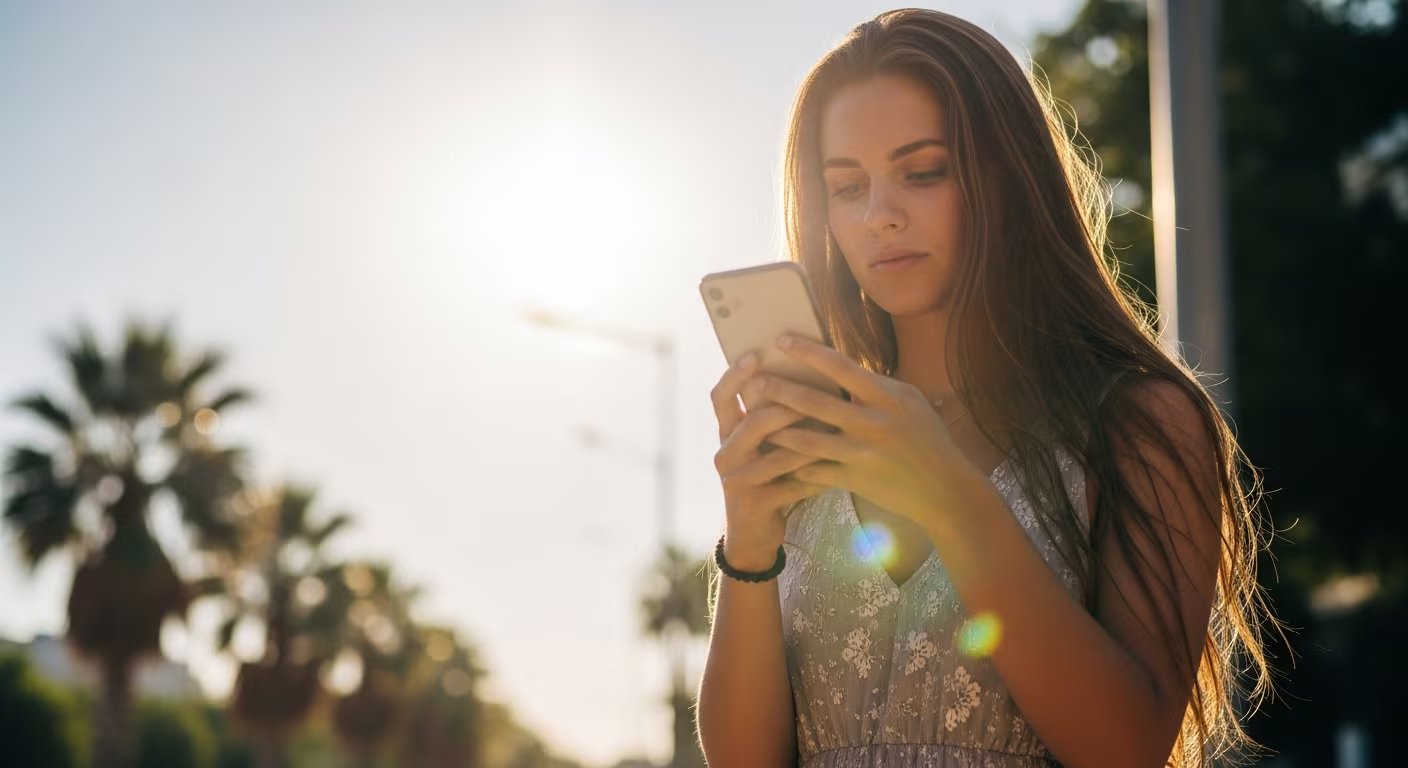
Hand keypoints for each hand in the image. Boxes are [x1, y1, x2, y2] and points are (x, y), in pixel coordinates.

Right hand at [710, 353, 828, 570]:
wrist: (753, 532)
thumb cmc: (767, 475)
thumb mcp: (762, 444)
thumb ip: (772, 414)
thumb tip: (807, 370)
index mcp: (726, 433)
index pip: (720, 397)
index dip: (734, 375)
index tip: (755, 353)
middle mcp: (726, 454)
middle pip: (749, 422)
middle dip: (782, 405)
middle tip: (812, 392)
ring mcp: (737, 480)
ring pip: (774, 454)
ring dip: (807, 441)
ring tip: (835, 427)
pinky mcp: (756, 503)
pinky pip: (791, 485)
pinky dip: (816, 475)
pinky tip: (840, 468)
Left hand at [742, 334, 973, 531]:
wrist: (946, 490)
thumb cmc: (928, 440)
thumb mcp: (909, 403)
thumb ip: (876, 388)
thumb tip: (841, 368)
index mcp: (889, 397)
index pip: (840, 366)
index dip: (807, 352)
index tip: (781, 340)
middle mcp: (874, 423)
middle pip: (815, 403)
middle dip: (780, 390)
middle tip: (755, 382)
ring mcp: (863, 454)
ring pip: (807, 440)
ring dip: (777, 430)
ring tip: (754, 421)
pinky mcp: (855, 480)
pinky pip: (815, 471)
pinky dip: (793, 465)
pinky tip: (774, 459)